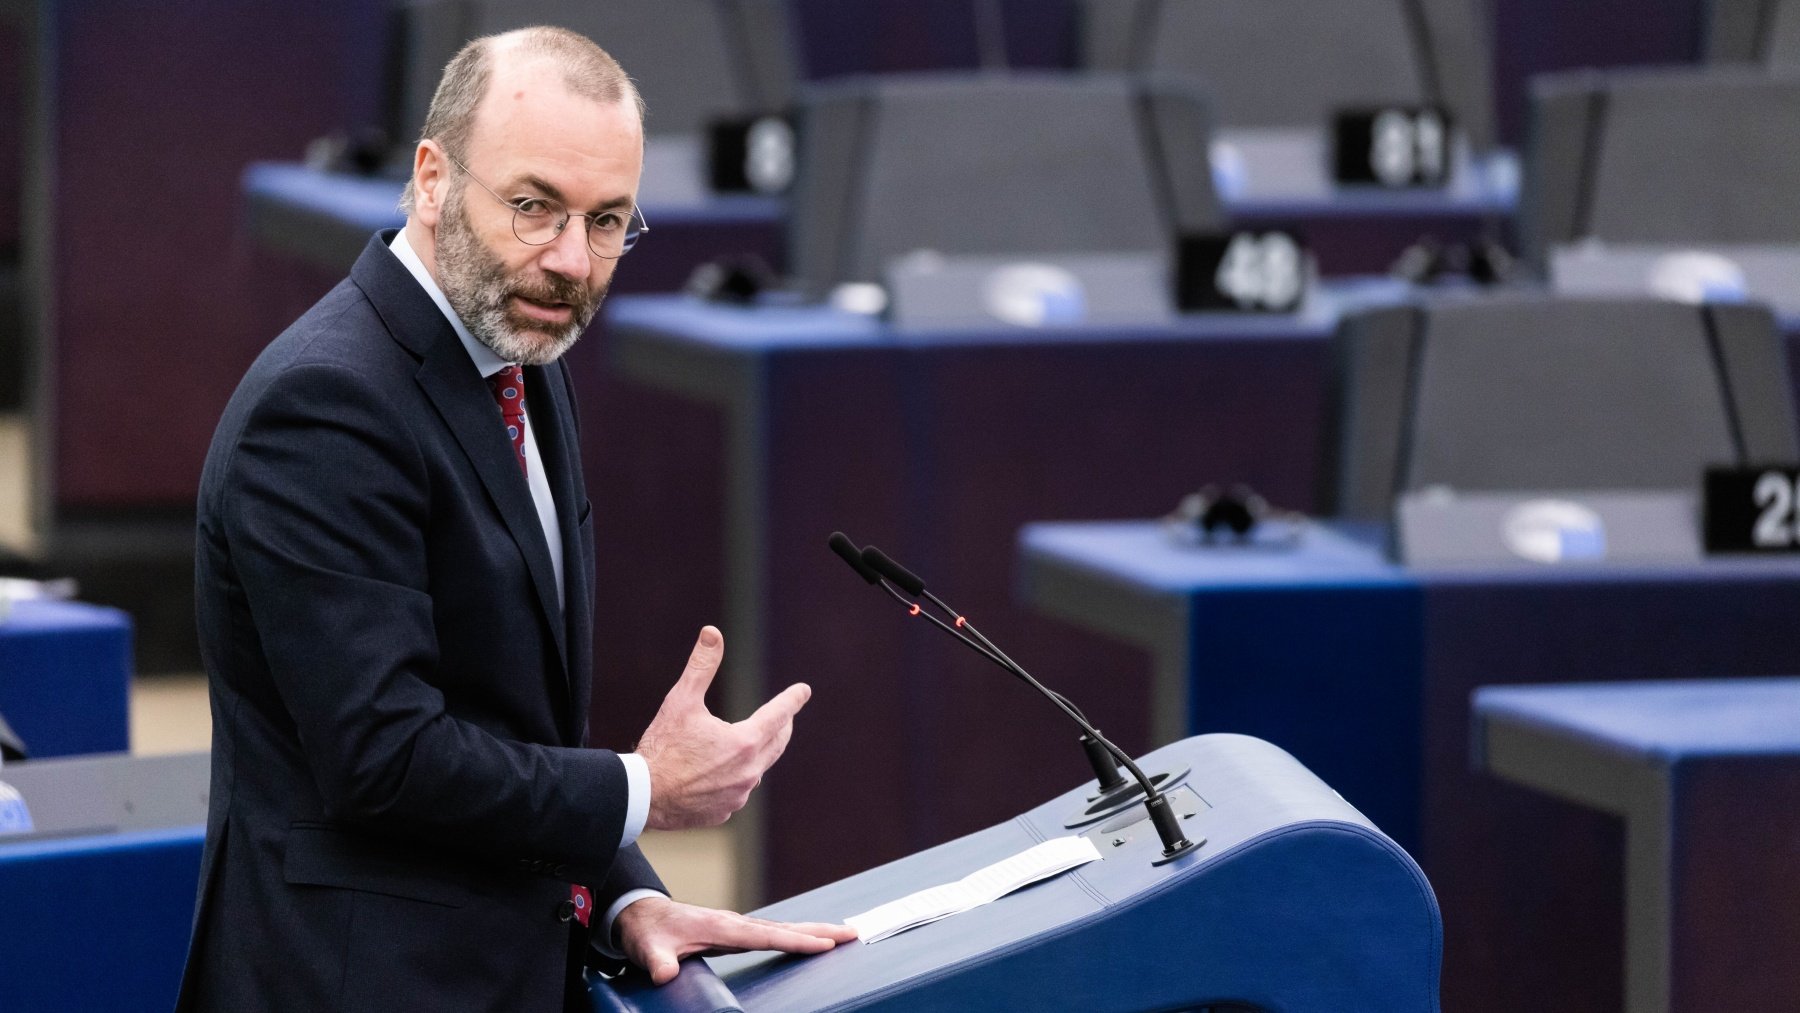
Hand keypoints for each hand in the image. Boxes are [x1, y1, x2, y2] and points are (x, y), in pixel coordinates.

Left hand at [617, 895, 857, 984]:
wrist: (642, 915)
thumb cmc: (647, 933)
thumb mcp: (649, 949)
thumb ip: (657, 962)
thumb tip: (664, 974)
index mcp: (721, 928)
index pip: (765, 936)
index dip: (795, 941)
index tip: (824, 944)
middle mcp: (735, 923)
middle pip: (784, 927)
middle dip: (818, 931)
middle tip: (851, 934)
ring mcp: (737, 925)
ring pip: (782, 928)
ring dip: (812, 931)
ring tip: (842, 934)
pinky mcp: (735, 931)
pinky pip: (773, 932)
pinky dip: (795, 934)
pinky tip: (808, 939)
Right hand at [636, 626, 811, 829]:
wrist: (642, 796)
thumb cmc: (661, 746)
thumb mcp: (681, 701)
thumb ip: (701, 666)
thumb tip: (712, 633)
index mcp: (744, 742)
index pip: (778, 715)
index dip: (792, 699)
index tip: (803, 691)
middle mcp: (749, 771)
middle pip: (776, 743)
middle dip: (782, 727)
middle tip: (785, 717)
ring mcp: (739, 794)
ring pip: (757, 768)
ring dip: (757, 753)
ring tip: (747, 743)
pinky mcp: (725, 811)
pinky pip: (738, 790)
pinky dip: (735, 777)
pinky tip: (719, 773)